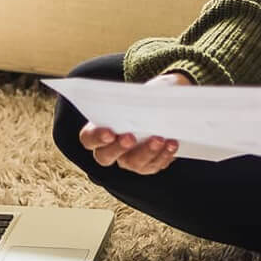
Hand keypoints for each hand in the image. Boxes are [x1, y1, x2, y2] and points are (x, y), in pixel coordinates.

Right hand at [77, 71, 191, 173]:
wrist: (160, 107)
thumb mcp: (136, 94)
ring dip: (147, 151)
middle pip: (105, 157)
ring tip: (159, 138)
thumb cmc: (142, 98)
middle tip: (130, 137)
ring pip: (133, 163)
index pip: (88, 139)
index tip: (109, 132)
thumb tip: (142, 100)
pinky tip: (172, 143)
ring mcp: (128, 160)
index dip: (96, 137)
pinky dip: (164, 154)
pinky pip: (154, 165)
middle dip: (118, 148)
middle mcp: (109, 150)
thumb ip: (132, 99)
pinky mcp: (147, 165)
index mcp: (98, 130)